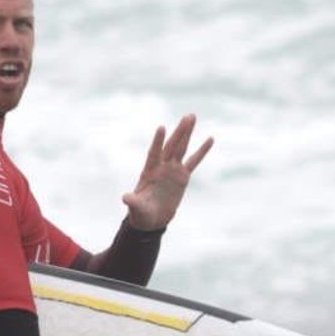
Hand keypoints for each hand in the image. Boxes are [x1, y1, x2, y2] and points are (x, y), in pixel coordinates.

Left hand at [122, 114, 214, 230]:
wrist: (152, 219)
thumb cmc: (141, 213)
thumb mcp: (136, 208)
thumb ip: (132, 201)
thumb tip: (125, 198)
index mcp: (149, 171)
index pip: (154, 153)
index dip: (157, 142)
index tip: (162, 128)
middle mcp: (161, 166)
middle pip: (171, 146)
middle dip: (179, 132)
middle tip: (188, 116)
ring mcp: (172, 169)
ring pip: (181, 148)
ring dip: (187, 133)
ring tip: (192, 117)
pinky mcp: (183, 176)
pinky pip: (194, 161)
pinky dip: (202, 151)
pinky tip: (210, 139)